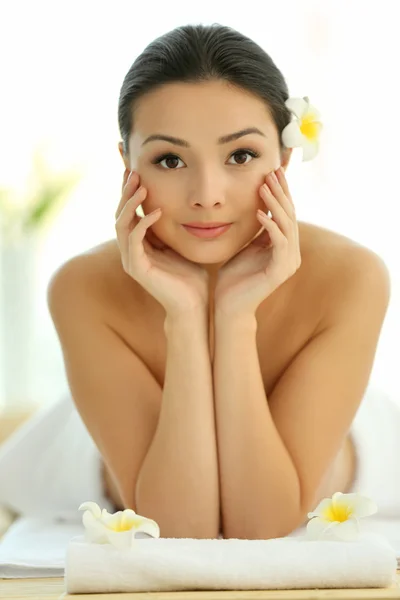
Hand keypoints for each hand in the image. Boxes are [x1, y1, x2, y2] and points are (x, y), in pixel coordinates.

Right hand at [115, 170, 208, 317]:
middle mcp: (131, 250)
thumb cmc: (192, 277)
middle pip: (120, 213)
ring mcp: (131, 259)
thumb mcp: (183, 242)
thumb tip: (184, 201)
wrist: (194, 306)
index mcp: (140, 243)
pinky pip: (134, 240)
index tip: (136, 167)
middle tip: (132, 169)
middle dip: (125, 190)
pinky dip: (142, 223)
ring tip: (140, 185)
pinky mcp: (137, 268)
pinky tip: (156, 211)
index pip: (129, 210)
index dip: (130, 190)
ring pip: (121, 224)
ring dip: (129, 203)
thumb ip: (176, 225)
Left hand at [214, 167, 300, 317]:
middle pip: (290, 215)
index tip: (272, 171)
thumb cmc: (233, 278)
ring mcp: (288, 262)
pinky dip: (269, 225)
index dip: (281, 191)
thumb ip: (257, 230)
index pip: (286, 213)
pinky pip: (279, 242)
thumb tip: (258, 206)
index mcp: (285, 247)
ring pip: (286, 225)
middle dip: (281, 192)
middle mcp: (291, 253)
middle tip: (272, 171)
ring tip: (264, 186)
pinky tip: (258, 212)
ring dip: (275, 204)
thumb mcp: (246, 246)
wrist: (229, 306)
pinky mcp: (280, 271)